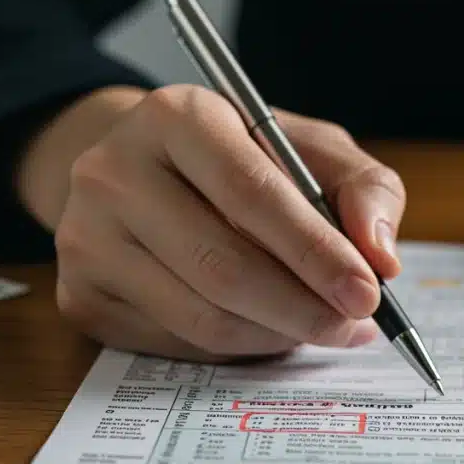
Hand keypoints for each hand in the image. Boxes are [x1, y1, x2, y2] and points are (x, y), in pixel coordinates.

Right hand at [17, 85, 405, 360]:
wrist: (137, 169)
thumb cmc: (239, 158)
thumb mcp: (309, 148)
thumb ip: (363, 188)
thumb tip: (382, 256)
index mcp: (176, 116)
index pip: (251, 193)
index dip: (315, 251)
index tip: (369, 292)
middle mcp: (114, 172)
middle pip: (222, 266)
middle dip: (304, 308)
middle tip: (354, 325)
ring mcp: (86, 239)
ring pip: (202, 317)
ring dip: (277, 335)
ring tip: (320, 325)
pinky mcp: (81, 297)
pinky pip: (179, 344)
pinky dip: (239, 347)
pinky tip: (266, 327)